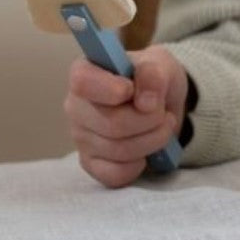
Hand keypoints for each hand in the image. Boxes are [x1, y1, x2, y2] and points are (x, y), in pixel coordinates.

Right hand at [63, 45, 188, 187]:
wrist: (161, 104)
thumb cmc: (153, 79)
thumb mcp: (160, 64)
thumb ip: (153, 74)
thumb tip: (145, 102)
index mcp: (85, 73)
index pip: (83, 82)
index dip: (110, 89)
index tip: (131, 90)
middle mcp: (76, 106)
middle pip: (112, 123)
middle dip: (150, 120)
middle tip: (164, 113)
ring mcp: (81, 137)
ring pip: (119, 150)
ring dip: (153, 140)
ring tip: (162, 126)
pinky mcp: (91, 163)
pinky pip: (115, 174)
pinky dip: (139, 165)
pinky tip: (146, 151)